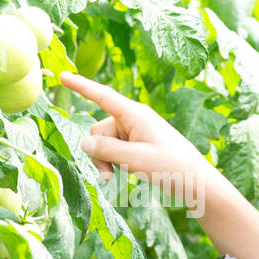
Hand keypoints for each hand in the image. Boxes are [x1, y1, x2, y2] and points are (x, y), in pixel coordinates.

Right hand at [59, 71, 214, 205]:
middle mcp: (133, 119)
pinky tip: (129, 175)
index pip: (102, 96)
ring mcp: (135, 132)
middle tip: (112, 176)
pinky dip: (116, 164)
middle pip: (98, 131)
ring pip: (104, 145)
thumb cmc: (171, 167)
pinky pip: (115, 151)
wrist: (196, 182)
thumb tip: (84, 144)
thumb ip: (106, 151)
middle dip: (99, 154)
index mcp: (135, 114)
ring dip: (107, 163)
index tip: (62, 75)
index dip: (80, 86)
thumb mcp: (135, 160)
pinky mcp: (137, 144)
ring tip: (122, 178)